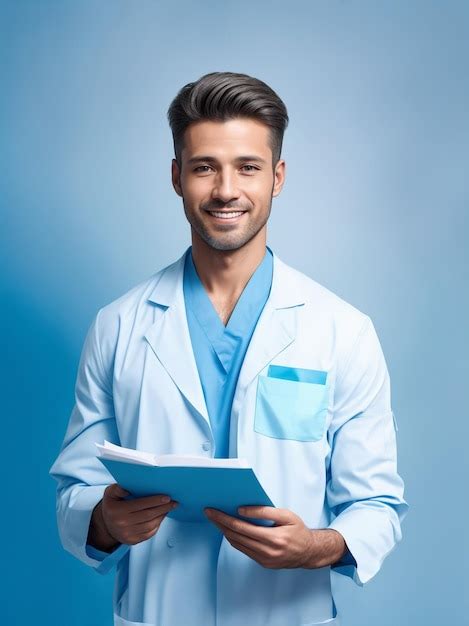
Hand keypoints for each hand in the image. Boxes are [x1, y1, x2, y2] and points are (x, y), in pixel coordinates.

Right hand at [88, 484, 177, 551]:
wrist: (106, 526)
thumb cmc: (111, 506)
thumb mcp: (110, 493)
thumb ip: (117, 488)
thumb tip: (128, 489)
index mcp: (118, 511)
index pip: (141, 505)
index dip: (155, 501)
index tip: (167, 497)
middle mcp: (122, 524)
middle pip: (148, 515)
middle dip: (163, 508)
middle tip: (174, 502)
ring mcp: (127, 534)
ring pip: (150, 525)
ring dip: (162, 516)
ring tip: (169, 508)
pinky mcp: (132, 541)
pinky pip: (149, 533)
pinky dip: (157, 525)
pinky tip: (161, 517)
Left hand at [204, 505, 345, 568]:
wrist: (310, 552)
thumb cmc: (299, 530)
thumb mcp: (286, 515)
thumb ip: (264, 511)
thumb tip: (242, 510)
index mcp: (273, 539)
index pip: (241, 528)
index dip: (225, 519)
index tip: (213, 511)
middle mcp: (267, 552)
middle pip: (236, 536)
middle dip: (220, 524)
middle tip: (209, 513)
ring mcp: (264, 560)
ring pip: (237, 545)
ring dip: (225, 532)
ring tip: (216, 520)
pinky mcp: (263, 563)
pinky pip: (244, 550)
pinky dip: (234, 539)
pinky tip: (229, 530)